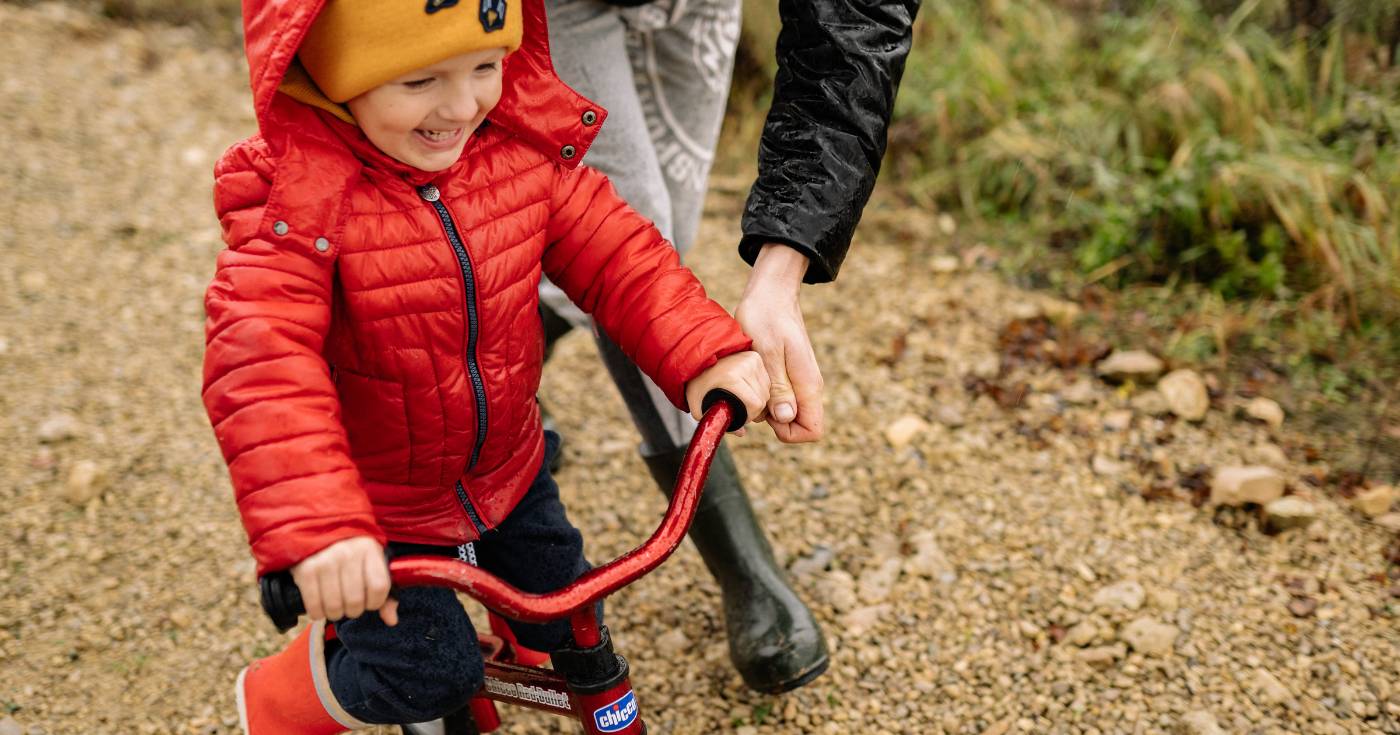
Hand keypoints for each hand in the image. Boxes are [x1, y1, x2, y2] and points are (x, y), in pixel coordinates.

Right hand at [291, 536, 397, 625]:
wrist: (316, 529)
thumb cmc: (350, 550)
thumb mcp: (371, 560)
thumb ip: (384, 591)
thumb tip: (391, 620)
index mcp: (369, 548)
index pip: (379, 587)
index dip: (376, 602)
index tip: (370, 602)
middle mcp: (348, 553)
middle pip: (356, 600)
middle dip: (354, 611)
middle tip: (350, 606)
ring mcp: (325, 560)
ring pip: (335, 605)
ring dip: (335, 614)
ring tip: (335, 608)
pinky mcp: (305, 569)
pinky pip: (314, 604)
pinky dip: (317, 613)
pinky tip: (320, 608)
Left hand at [685, 351, 770, 435]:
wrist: (696, 359)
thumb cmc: (697, 384)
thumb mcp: (700, 407)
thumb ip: (719, 423)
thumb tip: (741, 433)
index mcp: (731, 377)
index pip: (755, 404)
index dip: (749, 415)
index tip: (739, 416)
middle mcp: (745, 365)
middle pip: (763, 398)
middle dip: (754, 409)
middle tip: (740, 408)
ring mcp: (752, 359)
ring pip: (767, 389)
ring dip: (758, 398)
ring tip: (742, 398)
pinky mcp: (755, 356)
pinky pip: (766, 379)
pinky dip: (759, 388)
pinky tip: (747, 389)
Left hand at [735, 243, 823, 442]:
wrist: (771, 291)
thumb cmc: (765, 316)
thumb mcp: (766, 352)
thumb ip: (777, 387)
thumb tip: (786, 418)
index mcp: (808, 384)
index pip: (812, 431)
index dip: (787, 432)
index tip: (765, 412)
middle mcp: (807, 387)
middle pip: (797, 426)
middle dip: (771, 421)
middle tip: (750, 394)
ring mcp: (798, 381)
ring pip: (785, 413)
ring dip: (763, 406)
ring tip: (748, 378)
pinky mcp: (788, 375)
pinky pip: (778, 398)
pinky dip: (762, 394)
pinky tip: (750, 375)